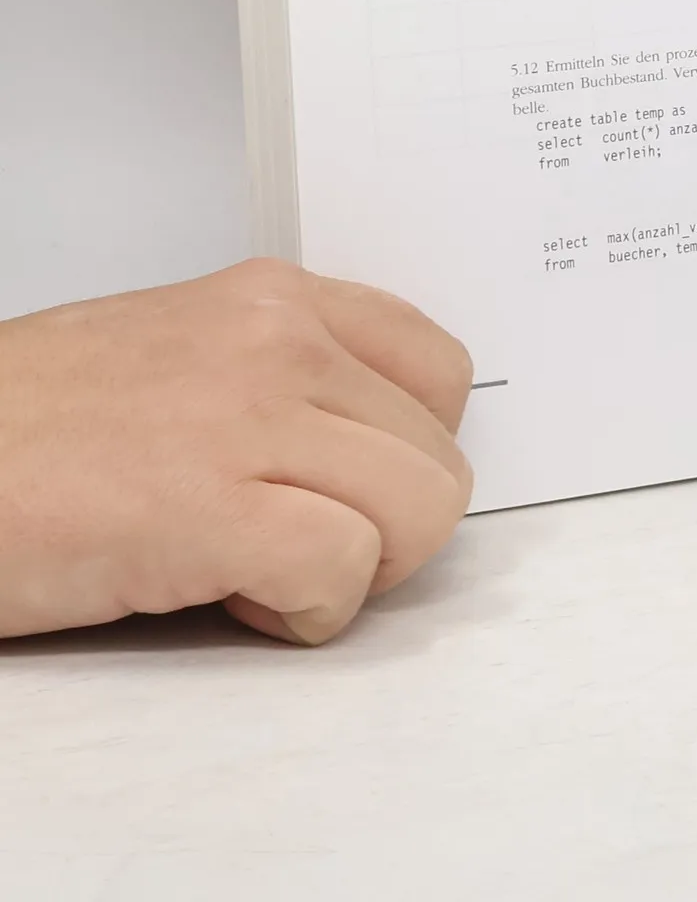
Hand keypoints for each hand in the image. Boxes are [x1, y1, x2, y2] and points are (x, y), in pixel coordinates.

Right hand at [0, 258, 472, 645]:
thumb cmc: (30, 429)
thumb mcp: (182, 353)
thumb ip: (286, 376)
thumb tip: (374, 448)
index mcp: (277, 299)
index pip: (440, 369)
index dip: (413, 449)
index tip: (356, 486)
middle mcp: (279, 340)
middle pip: (438, 456)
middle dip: (389, 526)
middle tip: (303, 548)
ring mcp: (248, 418)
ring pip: (421, 508)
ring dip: (360, 570)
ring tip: (267, 572)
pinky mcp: (207, 509)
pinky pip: (344, 569)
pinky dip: (310, 612)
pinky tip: (240, 603)